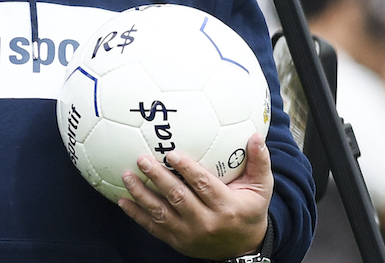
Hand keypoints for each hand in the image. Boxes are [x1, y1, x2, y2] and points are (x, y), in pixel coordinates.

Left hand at [118, 133, 272, 259]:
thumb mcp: (262, 188)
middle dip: (158, 178)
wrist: (243, 248)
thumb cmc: (250, 210)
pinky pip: (153, 228)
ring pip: (161, 212)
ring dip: (142, 194)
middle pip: (178, 197)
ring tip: (127, 176)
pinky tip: (123, 201)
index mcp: (226, 206)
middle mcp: (206, 222)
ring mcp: (188, 234)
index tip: (171, 154)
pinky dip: (136, 215)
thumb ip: (259, 162)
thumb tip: (255, 136)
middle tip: (142, 159)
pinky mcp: (176, 241)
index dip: (187, 170)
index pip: (203, 185)